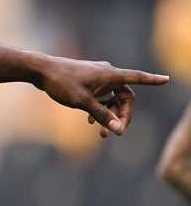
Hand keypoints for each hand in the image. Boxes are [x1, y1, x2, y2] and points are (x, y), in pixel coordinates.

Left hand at [37, 57, 167, 136]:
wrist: (40, 70)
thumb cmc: (61, 82)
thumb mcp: (82, 101)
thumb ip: (101, 115)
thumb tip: (118, 129)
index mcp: (110, 75)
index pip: (137, 77)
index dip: (152, 80)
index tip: (166, 79)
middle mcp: (106, 74)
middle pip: (125, 97)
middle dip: (122, 115)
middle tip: (116, 133)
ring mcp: (97, 78)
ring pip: (111, 99)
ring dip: (109, 116)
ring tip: (101, 134)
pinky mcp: (87, 82)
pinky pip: (101, 97)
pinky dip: (99, 109)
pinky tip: (89, 122)